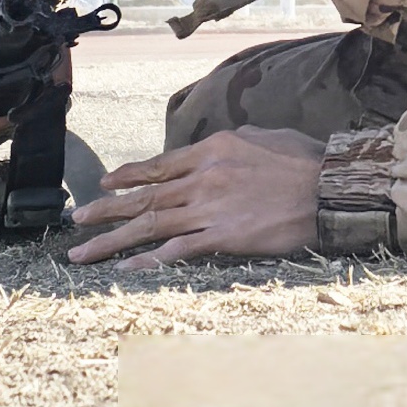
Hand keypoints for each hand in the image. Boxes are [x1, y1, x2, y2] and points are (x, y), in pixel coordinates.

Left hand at [66, 128, 322, 268]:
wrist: (329, 187)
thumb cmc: (302, 160)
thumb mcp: (260, 137)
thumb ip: (229, 145)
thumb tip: (210, 153)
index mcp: (211, 150)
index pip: (158, 165)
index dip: (127, 177)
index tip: (103, 186)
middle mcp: (203, 178)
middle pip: (144, 196)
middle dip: (105, 211)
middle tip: (77, 221)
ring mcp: (210, 209)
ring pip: (150, 225)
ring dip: (112, 240)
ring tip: (83, 252)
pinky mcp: (223, 237)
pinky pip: (177, 251)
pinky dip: (148, 261)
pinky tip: (125, 269)